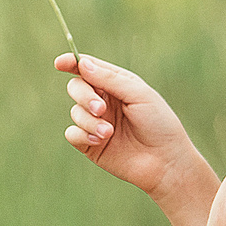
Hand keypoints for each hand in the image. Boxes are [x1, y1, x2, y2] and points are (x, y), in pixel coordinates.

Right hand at [58, 53, 200, 197]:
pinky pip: (72, 133)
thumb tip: (82, 64)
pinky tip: (100, 141)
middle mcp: (104, 102)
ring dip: (89, 120)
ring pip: (74, 112)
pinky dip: (82, 134)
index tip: (60, 63)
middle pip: (77, 87)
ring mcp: (96, 123)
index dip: (72, 63)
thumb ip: (110, 79)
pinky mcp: (90, 144)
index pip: (89, 68)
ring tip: (108, 132)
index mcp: (116, 84)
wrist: (165, 161)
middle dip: (84, 96)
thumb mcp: (138, 95)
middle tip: (101, 109)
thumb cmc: (159, 124)